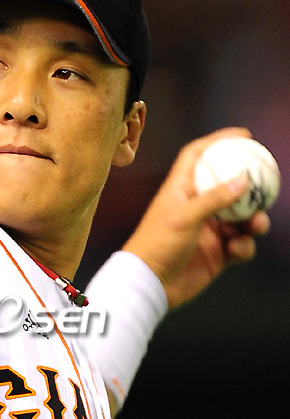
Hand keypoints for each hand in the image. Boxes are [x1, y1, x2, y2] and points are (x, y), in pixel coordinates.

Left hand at [122, 127, 269, 308]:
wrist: (151, 283)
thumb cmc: (158, 243)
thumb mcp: (184, 216)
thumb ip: (214, 198)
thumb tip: (243, 179)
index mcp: (181, 189)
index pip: (198, 156)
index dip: (218, 141)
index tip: (244, 136)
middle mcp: (196, 206)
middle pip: (227, 187)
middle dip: (248, 186)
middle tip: (267, 184)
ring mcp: (208, 230)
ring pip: (240, 218)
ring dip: (252, 219)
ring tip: (257, 223)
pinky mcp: (217, 253)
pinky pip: (240, 245)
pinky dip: (244, 246)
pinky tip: (237, 250)